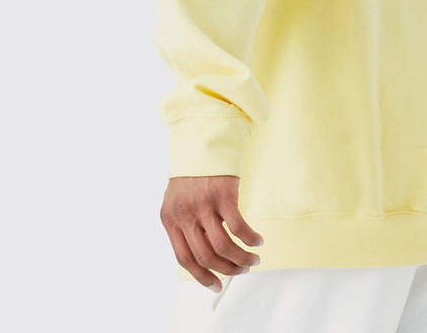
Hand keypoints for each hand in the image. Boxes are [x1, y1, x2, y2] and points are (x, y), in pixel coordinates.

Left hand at [160, 175, 263, 291]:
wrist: (202, 140)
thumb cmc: (193, 174)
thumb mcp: (179, 201)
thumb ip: (187, 226)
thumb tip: (207, 258)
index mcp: (169, 219)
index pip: (184, 258)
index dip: (201, 276)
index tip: (217, 285)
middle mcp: (184, 214)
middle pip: (205, 256)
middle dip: (227, 269)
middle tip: (241, 271)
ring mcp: (203, 205)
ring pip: (223, 247)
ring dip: (241, 259)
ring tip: (253, 259)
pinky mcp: (222, 195)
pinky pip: (238, 227)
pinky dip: (250, 238)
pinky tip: (257, 240)